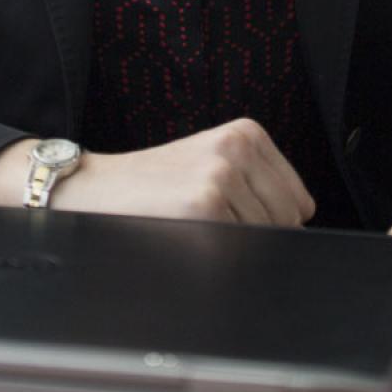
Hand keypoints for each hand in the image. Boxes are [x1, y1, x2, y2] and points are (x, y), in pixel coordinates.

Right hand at [0, 119, 314, 226]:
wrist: (93, 188)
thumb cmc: (151, 185)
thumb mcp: (210, 162)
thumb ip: (256, 183)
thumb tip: (298, 224)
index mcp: (247, 134)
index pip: (299, 202)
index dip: (269, 222)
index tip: (233, 217)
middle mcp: (239, 149)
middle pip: (287, 224)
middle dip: (255, 235)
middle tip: (206, 222)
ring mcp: (223, 176)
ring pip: (265, 241)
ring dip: (234, 247)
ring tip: (193, 226)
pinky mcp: (206, 206)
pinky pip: (238, 253)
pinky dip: (216, 257)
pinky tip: (185, 236)